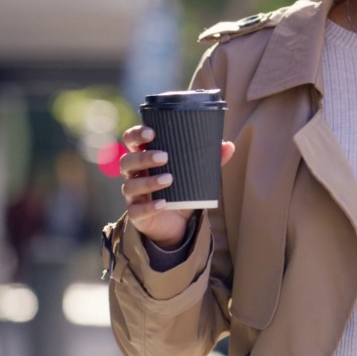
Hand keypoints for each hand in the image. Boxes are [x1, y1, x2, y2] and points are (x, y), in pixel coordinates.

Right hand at [119, 125, 234, 248]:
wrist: (176, 223)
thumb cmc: (181, 189)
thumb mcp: (195, 174)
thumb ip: (210, 160)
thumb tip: (229, 145)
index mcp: (145, 159)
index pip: (132, 141)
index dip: (136, 135)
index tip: (152, 132)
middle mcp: (135, 175)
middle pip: (127, 161)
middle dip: (143, 157)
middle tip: (164, 156)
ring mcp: (134, 195)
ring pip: (130, 185)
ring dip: (148, 181)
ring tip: (169, 179)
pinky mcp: (137, 214)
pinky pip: (137, 210)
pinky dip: (150, 206)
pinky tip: (163, 203)